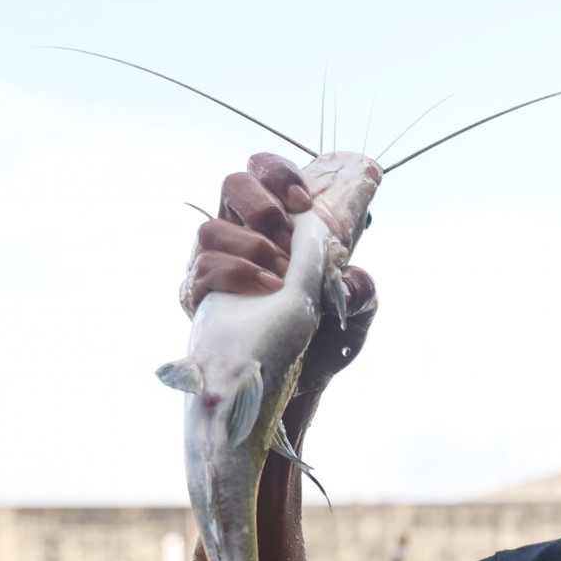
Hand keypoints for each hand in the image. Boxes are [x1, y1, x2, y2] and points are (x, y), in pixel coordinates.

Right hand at [180, 154, 377, 395]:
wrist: (300, 387)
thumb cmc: (325, 343)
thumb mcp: (357, 311)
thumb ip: (360, 285)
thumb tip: (346, 270)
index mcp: (279, 227)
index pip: (264, 173)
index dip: (279, 174)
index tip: (302, 201)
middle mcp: (243, 235)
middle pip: (233, 184)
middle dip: (262, 204)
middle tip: (284, 236)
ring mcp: (217, 261)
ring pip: (212, 227)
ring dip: (253, 248)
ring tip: (279, 278)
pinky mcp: (200, 292)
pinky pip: (205, 267)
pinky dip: (240, 274)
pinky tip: (266, 290)